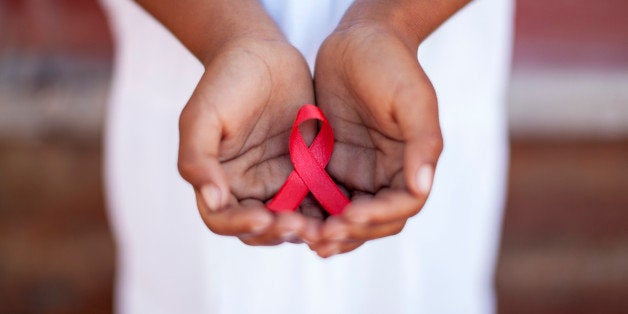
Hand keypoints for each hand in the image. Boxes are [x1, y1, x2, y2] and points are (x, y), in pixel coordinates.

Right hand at [178, 36, 321, 245]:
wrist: (262, 53)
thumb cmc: (225, 81)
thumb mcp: (202, 116)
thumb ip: (198, 158)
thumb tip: (212, 199)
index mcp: (218, 181)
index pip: (224, 219)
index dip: (241, 225)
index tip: (265, 217)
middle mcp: (249, 189)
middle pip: (261, 229)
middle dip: (279, 232)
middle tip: (301, 226)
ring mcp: (281, 182)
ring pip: (294, 221)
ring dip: (307, 228)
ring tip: (325, 225)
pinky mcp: (310, 172)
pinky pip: (321, 199)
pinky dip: (329, 209)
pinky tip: (343, 207)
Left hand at [310, 22, 442, 256]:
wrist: (357, 40)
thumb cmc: (390, 63)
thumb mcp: (412, 97)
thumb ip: (423, 142)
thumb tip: (422, 187)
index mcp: (412, 162)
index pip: (402, 204)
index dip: (378, 217)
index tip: (349, 216)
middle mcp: (388, 174)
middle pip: (375, 220)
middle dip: (351, 231)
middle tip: (322, 237)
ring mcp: (359, 172)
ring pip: (348, 216)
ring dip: (331, 231)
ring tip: (307, 238)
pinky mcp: (332, 165)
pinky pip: (322, 198)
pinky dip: (312, 212)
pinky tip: (293, 218)